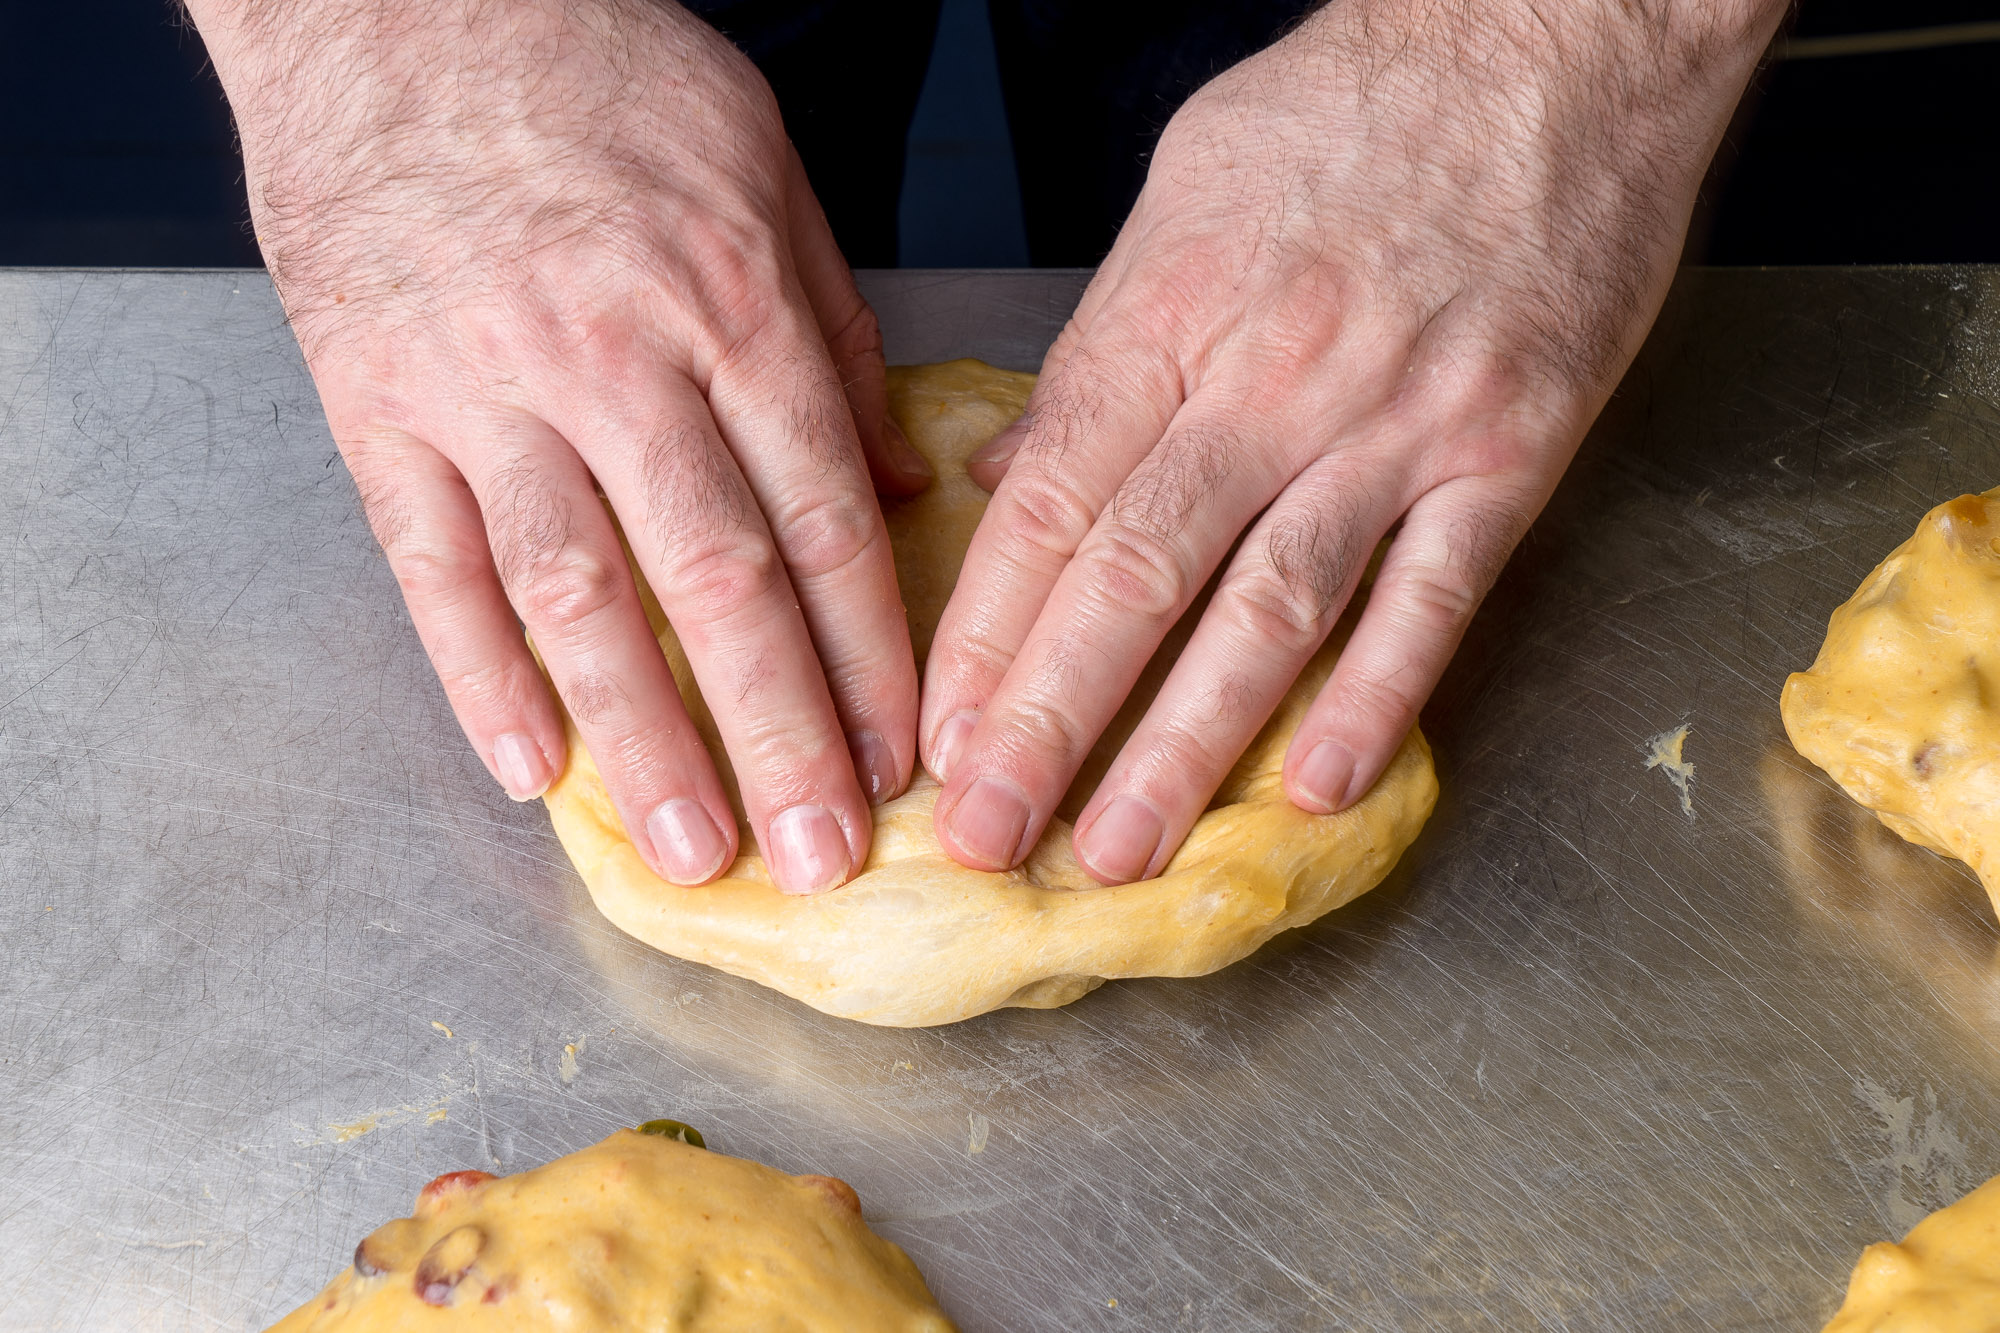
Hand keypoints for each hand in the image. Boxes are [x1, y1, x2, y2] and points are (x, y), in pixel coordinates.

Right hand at [186, 0, 933, 892]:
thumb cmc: (599, 75)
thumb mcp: (766, 172)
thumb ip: (837, 338)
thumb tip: (902, 490)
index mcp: (732, 302)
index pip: (822, 515)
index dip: (869, 651)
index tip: (905, 754)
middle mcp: (616, 358)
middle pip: (717, 579)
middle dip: (780, 732)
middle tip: (824, 852)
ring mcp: (487, 388)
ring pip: (578, 595)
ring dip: (643, 738)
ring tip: (697, 849)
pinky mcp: (379, 407)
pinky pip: (433, 567)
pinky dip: (479, 678)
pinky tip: (533, 770)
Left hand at [920, 0, 1784, 881]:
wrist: (1551, 33)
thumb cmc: (1352, 106)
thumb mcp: (1182, 194)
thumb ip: (1100, 351)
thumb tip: (1009, 477)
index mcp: (1173, 309)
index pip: (1050, 502)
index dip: (984, 633)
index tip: (936, 731)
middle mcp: (1273, 377)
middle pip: (1134, 574)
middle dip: (1047, 721)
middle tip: (985, 833)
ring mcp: (1396, 422)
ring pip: (1268, 610)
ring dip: (1185, 746)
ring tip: (1116, 848)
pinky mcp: (1509, 452)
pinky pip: (1432, 598)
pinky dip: (1374, 700)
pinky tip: (1314, 787)